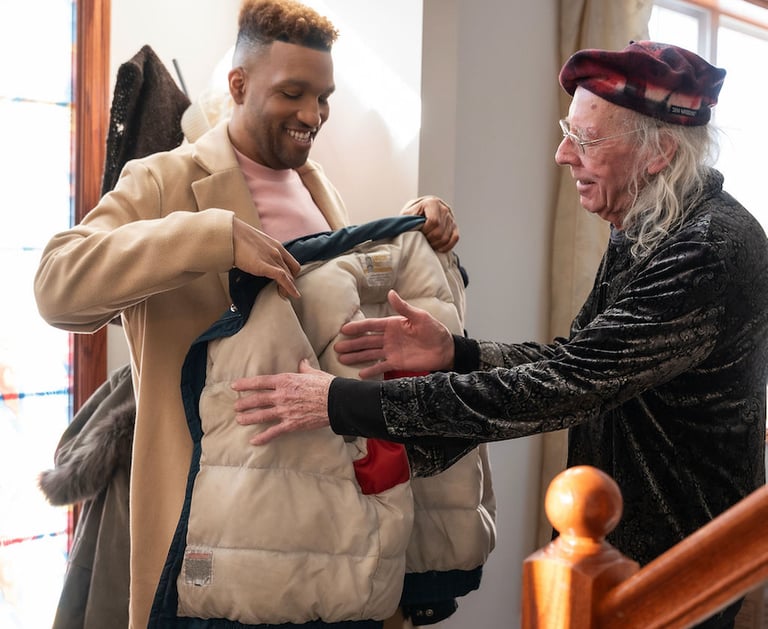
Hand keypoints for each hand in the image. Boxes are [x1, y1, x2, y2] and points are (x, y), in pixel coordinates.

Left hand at [231, 359, 333, 444]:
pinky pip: (274, 431)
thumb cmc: (326, 385)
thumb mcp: (313, 373)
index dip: (245, 384)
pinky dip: (263, 437)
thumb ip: (304, 368)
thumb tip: (302, 362)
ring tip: (239, 419)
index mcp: (285, 381)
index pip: (260, 382)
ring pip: (261, 415)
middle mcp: (281, 395)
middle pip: (257, 399)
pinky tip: (254, 440)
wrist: (336, 401)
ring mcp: (285, 411)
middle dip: (244, 403)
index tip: (235, 386)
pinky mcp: (291, 424)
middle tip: (236, 406)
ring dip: (248, 418)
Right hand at [233, 217, 301, 297]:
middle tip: (287, 291)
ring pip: (289, 275)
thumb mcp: (254, 244)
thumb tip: (256, 261)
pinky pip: (283, 278)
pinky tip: (292, 295)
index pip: (291, 261)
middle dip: (292, 282)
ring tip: (285, 295)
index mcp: (275, 245)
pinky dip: (290, 288)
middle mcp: (277, 251)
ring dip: (289, 287)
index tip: (290, 281)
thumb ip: (260, 252)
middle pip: (292, 270)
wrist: (228, 234)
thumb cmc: (236, 238)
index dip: (292, 273)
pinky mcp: (265, 265)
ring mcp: (272, 258)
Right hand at [334, 289, 454, 379]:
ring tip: (342, 359)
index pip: (371, 325)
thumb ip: (404, 307)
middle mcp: (389, 338)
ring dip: (356, 356)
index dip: (357, 327)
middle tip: (337, 347)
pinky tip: (360, 374)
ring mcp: (391, 351)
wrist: (445, 349)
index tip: (343, 329)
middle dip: (352, 344)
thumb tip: (391, 293)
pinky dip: (371, 370)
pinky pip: (381, 367)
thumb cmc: (434, 330)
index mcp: (393, 325)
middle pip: (366, 341)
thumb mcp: (420, 316)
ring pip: (370, 353)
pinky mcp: (397, 363)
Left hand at [401, 195, 458, 252]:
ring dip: (436, 244)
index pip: (434, 221)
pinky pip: (454, 239)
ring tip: (428, 243)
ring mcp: (450, 217)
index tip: (419, 233)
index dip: (425, 231)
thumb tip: (411, 230)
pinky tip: (438, 247)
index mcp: (432, 202)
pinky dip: (447, 246)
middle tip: (423, 240)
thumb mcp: (407, 213)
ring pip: (447, 237)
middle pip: (440, 231)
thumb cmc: (412, 213)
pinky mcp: (454, 225)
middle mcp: (444, 208)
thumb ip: (409, 219)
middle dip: (430, 239)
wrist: (418, 210)